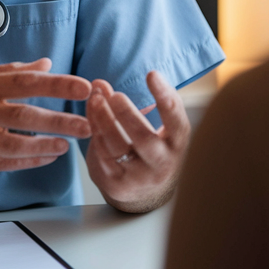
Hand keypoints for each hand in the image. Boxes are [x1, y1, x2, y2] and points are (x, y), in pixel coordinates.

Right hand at [0, 58, 91, 174]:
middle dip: (59, 120)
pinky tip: (45, 158)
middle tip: (88, 125)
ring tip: (68, 145)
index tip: (84, 87)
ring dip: (45, 145)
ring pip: (14, 143)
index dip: (57, 84)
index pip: (25, 81)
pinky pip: (1, 163)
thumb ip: (8, 72)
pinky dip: (26, 161)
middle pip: (24, 115)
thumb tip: (45, 64)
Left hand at [85, 71, 190, 212]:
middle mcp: (162, 164)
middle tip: (115, 94)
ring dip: (103, 119)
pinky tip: (91, 117)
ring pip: (118, 147)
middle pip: (144, 138)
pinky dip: (95, 134)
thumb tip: (100, 84)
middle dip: (127, 114)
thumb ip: (132, 105)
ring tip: (96, 98)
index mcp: (178, 144)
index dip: (165, 95)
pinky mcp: (118, 185)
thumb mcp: (153, 128)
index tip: (152, 74)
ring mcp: (139, 177)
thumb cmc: (151, 150)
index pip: (176, 120)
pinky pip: (103, 157)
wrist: (146, 195)